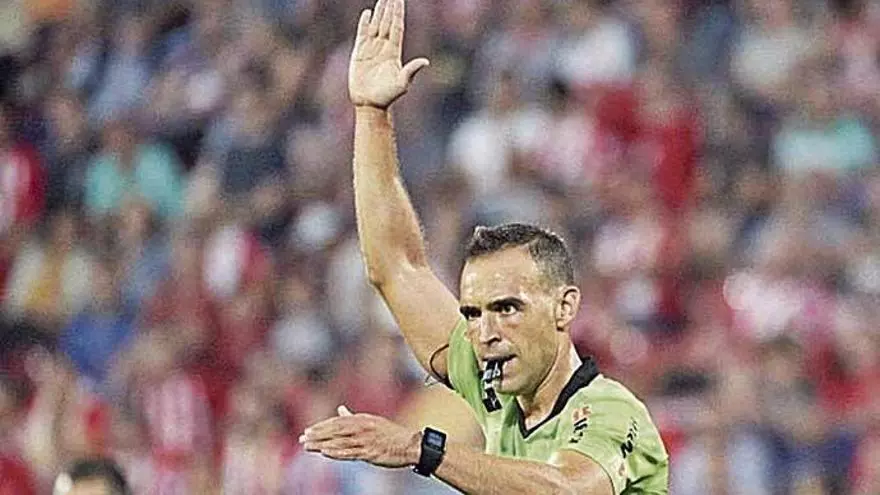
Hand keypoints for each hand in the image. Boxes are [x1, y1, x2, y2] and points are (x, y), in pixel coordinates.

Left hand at [300, 405, 421, 467]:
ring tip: (307, 446)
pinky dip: (336, 452)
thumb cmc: (390, 435)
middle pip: (335, 430)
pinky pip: (349, 452)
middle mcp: (362, 428)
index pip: (337, 422)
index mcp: (362, 419)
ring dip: (322, 444)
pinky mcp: (369, 452)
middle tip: (303, 438)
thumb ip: (353, 417)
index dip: (321, 426)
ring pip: (339, 442)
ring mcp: (365, 440)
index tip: (308, 430)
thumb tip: (340, 409)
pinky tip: (324, 452)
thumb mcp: (372, 421)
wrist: (410, 445)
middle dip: (317, 434)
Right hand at [349, 0, 429, 108]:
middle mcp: (384, 47)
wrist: (370, 103)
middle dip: (390, 8)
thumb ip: (411, 71)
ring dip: (379, 12)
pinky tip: (368, 13)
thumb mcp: (402, 83)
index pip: (397, 27)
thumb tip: (426, 62)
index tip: (400, 0)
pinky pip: (363, 34)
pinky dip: (364, 23)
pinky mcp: (360, 52)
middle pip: (387, 22)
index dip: (398, 13)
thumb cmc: (387, 96)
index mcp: (394, 51)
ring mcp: (371, 48)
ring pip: (376, 25)